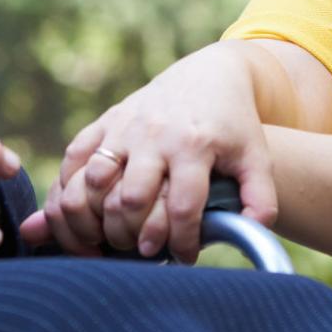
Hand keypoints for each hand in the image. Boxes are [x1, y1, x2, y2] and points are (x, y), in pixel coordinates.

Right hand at [19, 42, 274, 262]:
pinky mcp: (104, 124)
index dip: (182, 242)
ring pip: (95, 183)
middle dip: (135, 236)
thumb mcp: (255, 156)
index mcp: (194, 145)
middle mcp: (154, 135)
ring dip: (97, 221)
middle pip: (132, 199)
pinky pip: (73, 162)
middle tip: (145, 251)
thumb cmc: (233, 124)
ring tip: (110, 241)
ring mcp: (124, 128)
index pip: (182, 207)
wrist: (207, 74)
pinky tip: (85, 217)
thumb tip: (254, 232)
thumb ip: (261, 197)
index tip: (186, 257)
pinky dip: (70, 193)